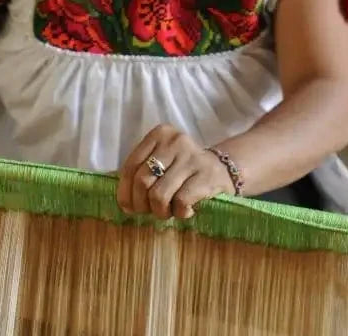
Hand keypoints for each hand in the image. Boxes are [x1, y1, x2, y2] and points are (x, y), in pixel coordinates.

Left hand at [117, 125, 233, 219]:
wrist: (223, 169)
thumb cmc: (183, 170)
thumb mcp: (162, 162)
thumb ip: (141, 173)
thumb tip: (124, 203)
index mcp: (159, 134)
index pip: (130, 166)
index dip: (125, 191)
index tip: (128, 207)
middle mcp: (175, 141)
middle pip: (142, 181)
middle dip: (141, 204)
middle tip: (149, 211)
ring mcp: (191, 157)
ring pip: (159, 195)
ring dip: (160, 211)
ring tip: (167, 212)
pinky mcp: (206, 176)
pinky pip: (180, 202)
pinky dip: (179, 212)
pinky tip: (185, 211)